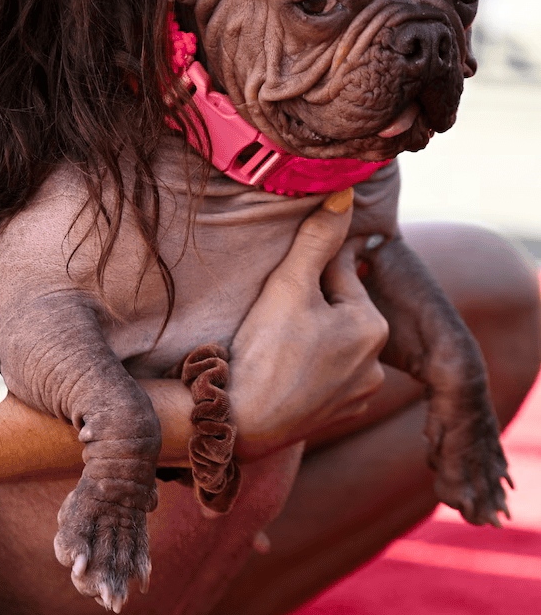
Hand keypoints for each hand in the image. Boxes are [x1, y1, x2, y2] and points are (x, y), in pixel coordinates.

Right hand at [229, 189, 387, 459]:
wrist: (237, 422)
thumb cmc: (264, 350)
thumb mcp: (290, 284)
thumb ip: (318, 238)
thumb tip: (346, 191)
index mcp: (372, 326)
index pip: (338, 272)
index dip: (304, 270)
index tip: (278, 282)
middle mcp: (375, 363)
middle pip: (337, 308)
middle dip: (309, 302)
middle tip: (271, 314)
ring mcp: (358, 393)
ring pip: (331, 341)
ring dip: (309, 333)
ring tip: (274, 342)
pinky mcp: (337, 415)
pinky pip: (325, 374)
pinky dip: (308, 366)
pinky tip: (282, 368)